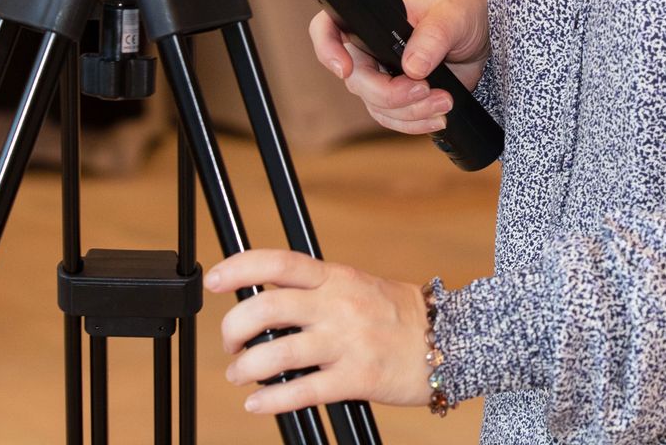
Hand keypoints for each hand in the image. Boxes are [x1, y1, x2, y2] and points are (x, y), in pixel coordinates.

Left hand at [209, 249, 430, 414]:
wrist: (450, 339)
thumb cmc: (399, 314)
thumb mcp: (358, 285)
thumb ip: (317, 290)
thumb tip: (266, 300)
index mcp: (336, 277)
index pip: (278, 263)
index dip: (239, 269)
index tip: (215, 280)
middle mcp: (338, 305)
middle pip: (267, 309)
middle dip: (234, 329)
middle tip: (231, 343)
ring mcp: (347, 342)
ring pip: (277, 354)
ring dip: (246, 368)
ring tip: (241, 375)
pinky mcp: (357, 377)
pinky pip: (303, 391)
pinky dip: (271, 400)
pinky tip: (258, 403)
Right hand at [308, 0, 488, 134]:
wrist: (482, 41)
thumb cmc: (462, 14)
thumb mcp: (454, 14)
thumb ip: (434, 35)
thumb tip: (413, 66)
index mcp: (373, 15)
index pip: (329, 27)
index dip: (327, 48)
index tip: (347, 70)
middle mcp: (370, 46)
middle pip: (356, 78)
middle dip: (389, 92)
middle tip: (424, 89)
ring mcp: (382, 74)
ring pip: (375, 104)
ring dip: (409, 111)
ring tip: (445, 102)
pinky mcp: (398, 97)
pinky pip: (393, 118)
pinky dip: (414, 123)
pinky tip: (439, 117)